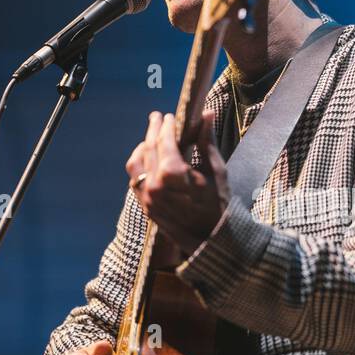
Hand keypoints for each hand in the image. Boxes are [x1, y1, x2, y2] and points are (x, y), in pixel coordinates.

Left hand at [125, 109, 228, 257]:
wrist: (212, 240)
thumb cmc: (219, 205)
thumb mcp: (216, 170)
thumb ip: (206, 141)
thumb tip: (206, 114)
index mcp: (172, 174)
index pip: (164, 141)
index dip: (167, 126)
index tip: (170, 116)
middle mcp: (155, 185)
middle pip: (148, 148)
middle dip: (153, 130)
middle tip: (156, 118)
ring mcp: (147, 198)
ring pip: (136, 163)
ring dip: (142, 147)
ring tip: (151, 138)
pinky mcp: (146, 207)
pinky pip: (135, 180)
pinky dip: (140, 166)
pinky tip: (148, 160)